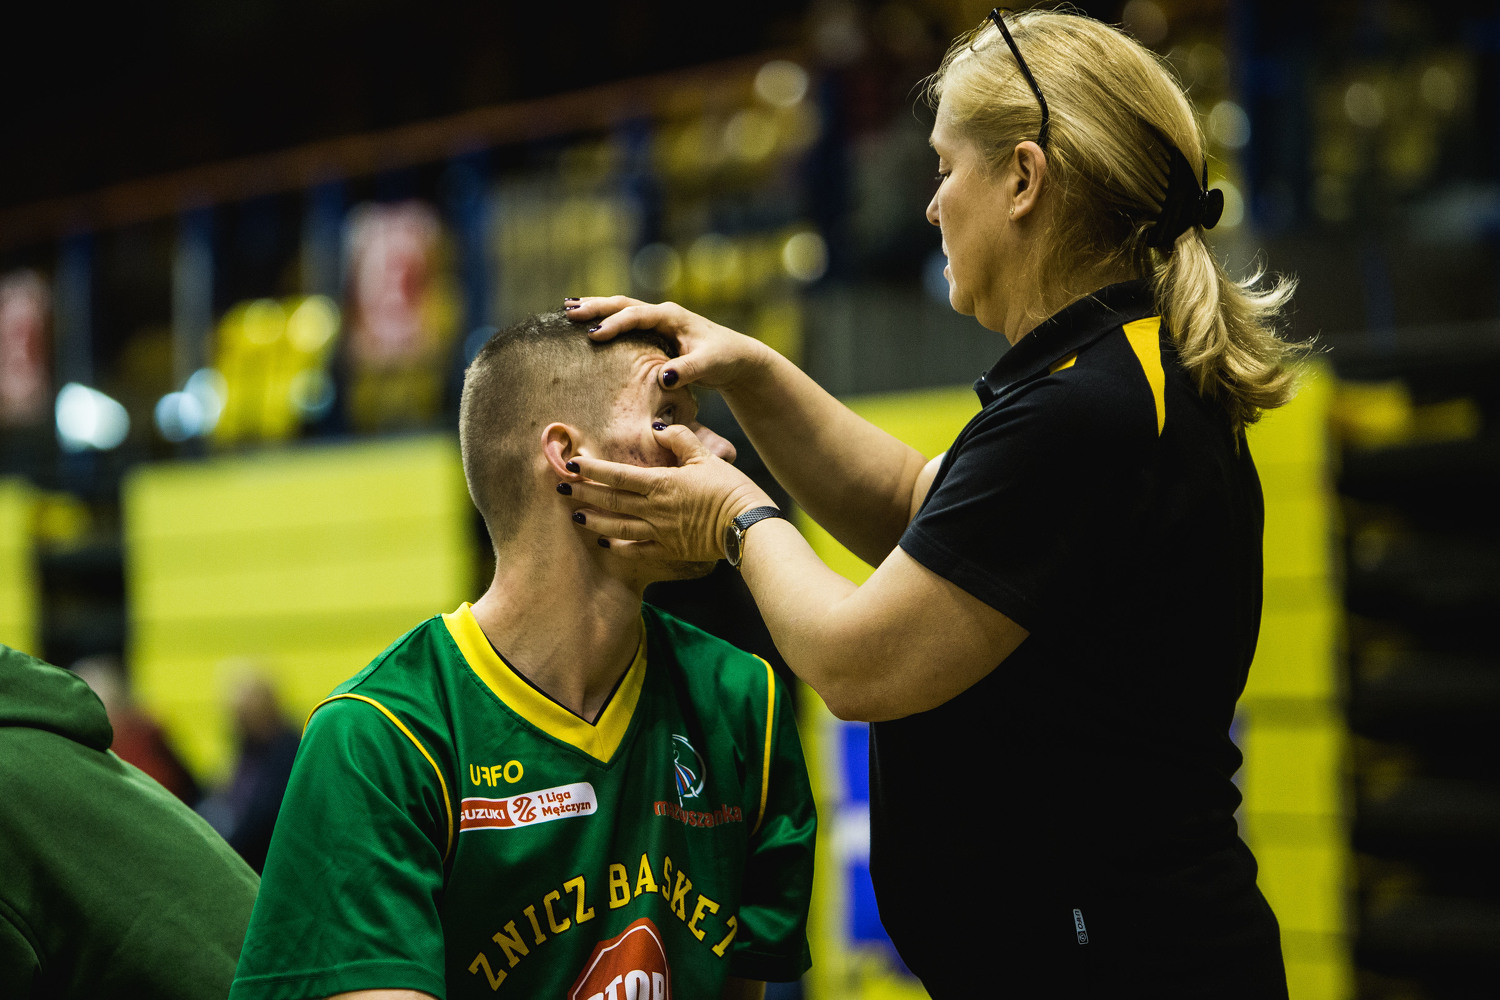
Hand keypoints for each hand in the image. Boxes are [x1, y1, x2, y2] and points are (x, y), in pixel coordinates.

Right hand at [563, 296, 771, 391]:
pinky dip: (607, 321)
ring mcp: (658, 323)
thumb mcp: (708, 364)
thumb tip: (663, 378)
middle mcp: (662, 315)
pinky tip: (589, 326)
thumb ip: (687, 370)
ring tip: (569, 309)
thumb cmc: (724, 359)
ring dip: (597, 310)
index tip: (593, 335)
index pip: (637, 316)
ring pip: (622, 311)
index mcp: (671, 316)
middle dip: (596, 307)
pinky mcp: (655, 334)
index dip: (614, 324)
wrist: (736, 358)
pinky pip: (626, 323)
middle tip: (568, 310)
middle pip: (623, 305)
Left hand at [563, 424, 773, 561]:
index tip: (572, 464)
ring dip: (594, 521)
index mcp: (660, 484)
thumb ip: (679, 440)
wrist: (747, 526)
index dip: (593, 469)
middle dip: (583, 494)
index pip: (618, 475)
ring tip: (576, 516)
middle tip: (560, 489)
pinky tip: (606, 543)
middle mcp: (654, 509)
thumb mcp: (705, 456)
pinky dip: (619, 548)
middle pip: (611, 501)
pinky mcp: (670, 551)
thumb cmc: (730, 488)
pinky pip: (638, 551)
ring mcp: (659, 533)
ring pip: (618, 527)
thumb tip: (658, 429)